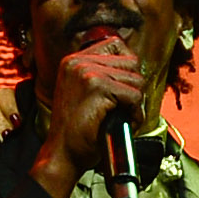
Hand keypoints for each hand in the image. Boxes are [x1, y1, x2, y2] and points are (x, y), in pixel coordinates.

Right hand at [32, 37, 145, 197]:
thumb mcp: (83, 93)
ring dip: (135, 103)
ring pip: (136, 79)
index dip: (126, 68)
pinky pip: (134, 96)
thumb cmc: (77, 130)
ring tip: (120, 117)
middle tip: (122, 108)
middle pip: (131, 61)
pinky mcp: (97, 88)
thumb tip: (133, 65)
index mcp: (74, 60)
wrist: (62, 154)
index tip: (121, 89)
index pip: (116, 44)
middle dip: (133, 88)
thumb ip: (102, 75)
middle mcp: (78, 61)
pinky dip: (135, 114)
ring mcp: (87, 72)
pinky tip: (122, 123)